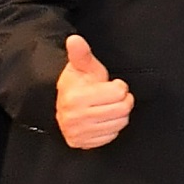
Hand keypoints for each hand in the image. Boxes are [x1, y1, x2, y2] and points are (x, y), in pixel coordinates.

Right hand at [55, 33, 132, 149]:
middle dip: (122, 100)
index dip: (119, 86)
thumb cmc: (77, 84)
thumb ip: (82, 54)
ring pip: (120, 123)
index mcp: (75, 97)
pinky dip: (112, 127)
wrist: (61, 105)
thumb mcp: (82, 67)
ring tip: (108, 106)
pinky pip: (112, 136)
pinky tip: (103, 119)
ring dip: (119, 114)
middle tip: (114, 96)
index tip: (110, 84)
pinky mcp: (82, 143)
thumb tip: (75, 39)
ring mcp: (78, 133)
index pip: (118, 92)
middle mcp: (75, 118)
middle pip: (122, 109)